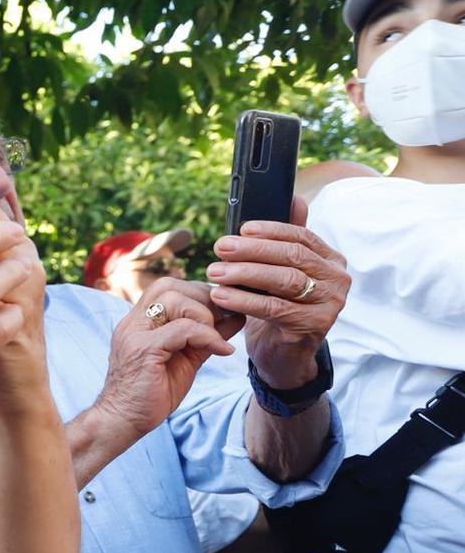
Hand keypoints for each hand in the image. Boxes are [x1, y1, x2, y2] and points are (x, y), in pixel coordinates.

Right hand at [89, 277, 237, 437]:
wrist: (124, 421)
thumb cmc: (152, 393)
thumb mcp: (185, 358)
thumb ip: (204, 336)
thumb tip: (235, 317)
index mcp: (140, 321)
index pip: (168, 287)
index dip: (199, 293)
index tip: (221, 312)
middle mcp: (134, 322)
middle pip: (168, 285)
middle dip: (202, 298)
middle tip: (222, 320)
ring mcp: (135, 334)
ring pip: (173, 299)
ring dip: (203, 316)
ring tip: (216, 338)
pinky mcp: (143, 350)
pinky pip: (182, 329)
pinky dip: (209, 337)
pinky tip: (222, 351)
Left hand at [207, 198, 346, 388]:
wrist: (283, 355)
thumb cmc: (278, 307)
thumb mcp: (280, 273)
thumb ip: (286, 240)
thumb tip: (294, 197)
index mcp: (331, 260)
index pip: (302, 236)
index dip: (271, 230)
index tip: (241, 228)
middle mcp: (338, 280)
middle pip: (293, 256)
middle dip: (253, 250)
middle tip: (220, 247)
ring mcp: (331, 304)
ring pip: (285, 281)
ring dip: (245, 273)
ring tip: (214, 272)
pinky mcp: (316, 326)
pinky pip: (275, 308)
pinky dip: (244, 300)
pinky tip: (221, 295)